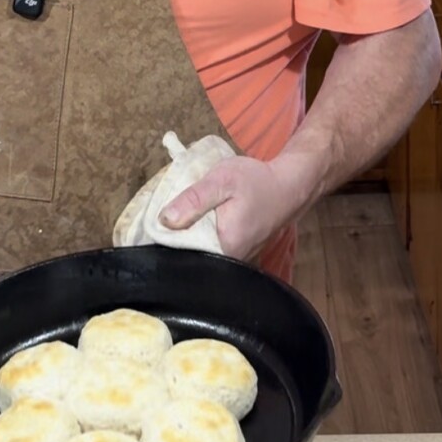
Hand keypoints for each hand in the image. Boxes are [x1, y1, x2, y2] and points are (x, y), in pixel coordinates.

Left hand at [159, 153, 308, 261]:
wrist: (288, 187)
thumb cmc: (257, 181)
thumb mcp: (222, 180)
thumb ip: (193, 199)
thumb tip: (164, 220)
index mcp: (224, 247)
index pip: (181, 254)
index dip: (163, 240)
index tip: (152, 225)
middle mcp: (230, 261)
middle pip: (189, 256)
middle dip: (173, 238)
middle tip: (163, 217)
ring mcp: (235, 260)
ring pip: (199, 253)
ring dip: (187, 236)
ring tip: (179, 217)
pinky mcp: (236, 254)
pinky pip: (210, 250)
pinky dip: (200, 236)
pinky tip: (197, 221)